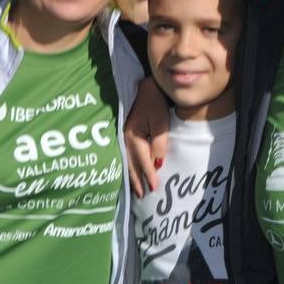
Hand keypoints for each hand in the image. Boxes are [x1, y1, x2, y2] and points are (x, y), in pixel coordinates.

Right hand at [124, 78, 170, 196]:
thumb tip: (157, 163)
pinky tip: (130, 173)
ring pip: (126, 161)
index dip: (148, 175)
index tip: (153, 188)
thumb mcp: (160, 122)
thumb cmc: (155, 103)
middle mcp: (125, 139)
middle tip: (141, 196)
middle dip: (137, 181)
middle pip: (131, 165)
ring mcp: (123, 137)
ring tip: (136, 190)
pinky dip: (128, 166)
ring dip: (131, 176)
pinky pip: (125, 155)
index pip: (143, 161)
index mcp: (134, 137)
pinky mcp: (125, 134)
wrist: (145, 87)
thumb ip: (159, 143)